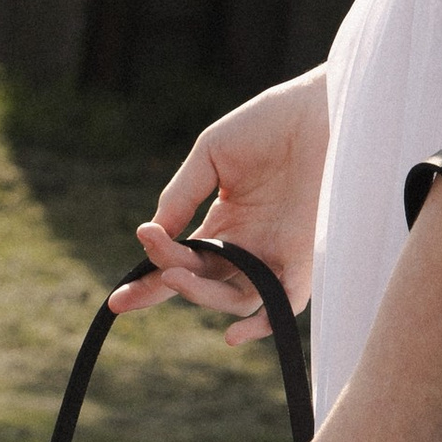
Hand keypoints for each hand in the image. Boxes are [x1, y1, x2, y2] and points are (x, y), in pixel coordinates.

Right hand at [107, 67, 328, 346]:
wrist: (322, 106)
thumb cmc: (270, 123)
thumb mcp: (210, 156)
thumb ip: (180, 196)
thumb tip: (151, 235)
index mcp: (225, 224)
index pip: (182, 263)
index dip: (150, 284)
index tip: (118, 299)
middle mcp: (249, 246)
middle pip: (202, 283)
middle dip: (167, 285)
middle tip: (155, 271)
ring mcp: (276, 253)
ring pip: (234, 297)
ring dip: (200, 294)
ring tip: (175, 275)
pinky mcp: (305, 255)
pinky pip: (284, 302)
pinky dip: (262, 322)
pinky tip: (232, 335)